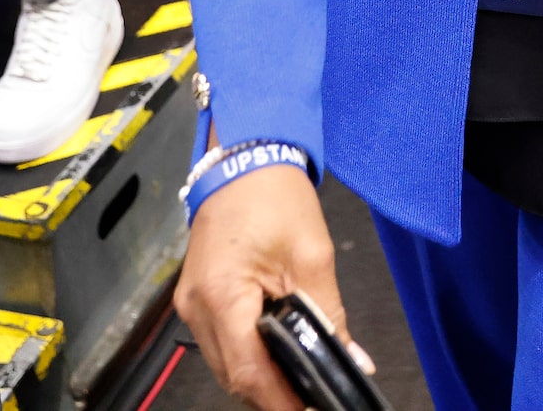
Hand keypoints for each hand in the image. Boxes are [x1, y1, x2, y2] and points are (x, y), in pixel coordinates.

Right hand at [176, 164, 364, 410]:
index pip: (248, 371)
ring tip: (300, 374)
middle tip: (313, 394)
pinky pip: (221, 341)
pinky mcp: (197, 297)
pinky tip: (277, 348)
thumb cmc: (274, 195)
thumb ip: (330, 316)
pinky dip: (248, 352)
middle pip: (233, 375)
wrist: (245, 157)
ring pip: (225, 363)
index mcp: (222, 295)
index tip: (311, 407)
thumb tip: (350, 360)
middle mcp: (196, 305)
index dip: (281, 399)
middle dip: (273, 392)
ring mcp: (192, 302)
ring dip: (260, 374)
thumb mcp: (313, 256)